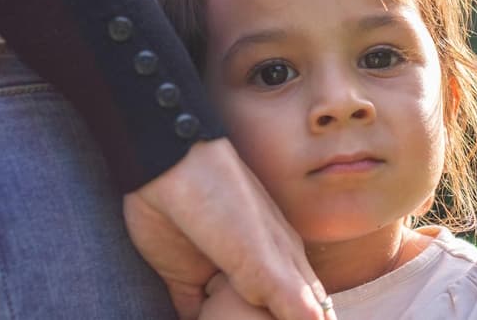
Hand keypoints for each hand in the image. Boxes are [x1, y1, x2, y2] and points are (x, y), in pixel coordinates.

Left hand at [124, 138, 334, 319]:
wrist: (167, 171)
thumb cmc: (225, 202)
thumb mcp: (260, 252)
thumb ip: (288, 295)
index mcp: (285, 261)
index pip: (309, 307)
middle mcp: (256, 271)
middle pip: (270, 314)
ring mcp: (220, 275)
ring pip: (233, 318)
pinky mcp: (185, 278)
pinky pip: (192, 314)